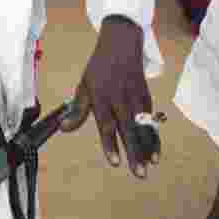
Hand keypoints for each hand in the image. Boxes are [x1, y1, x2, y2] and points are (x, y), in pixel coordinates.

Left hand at [61, 15, 158, 178]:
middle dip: (133, 152)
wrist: (121, 45)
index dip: (110, 144)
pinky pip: (151, 121)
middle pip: (128, 129)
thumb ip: (77, 110)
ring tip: (149, 165)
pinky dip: (154, 137)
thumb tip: (64, 129)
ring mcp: (135, 99)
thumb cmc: (99, 68)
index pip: (106, 124)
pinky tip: (155, 153)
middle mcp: (120, 99)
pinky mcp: (146, 98)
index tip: (114, 162)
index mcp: (101, 96)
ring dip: (147, 147)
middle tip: (138, 172)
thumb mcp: (83, 86)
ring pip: (143, 127)